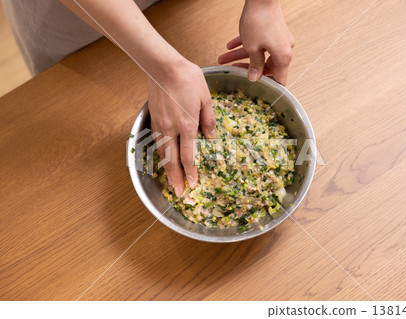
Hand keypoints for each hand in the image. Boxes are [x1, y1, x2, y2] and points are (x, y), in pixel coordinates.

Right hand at [148, 59, 215, 196]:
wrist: (164, 66)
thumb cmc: (188, 79)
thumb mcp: (206, 98)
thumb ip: (209, 120)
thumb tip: (211, 138)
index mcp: (187, 125)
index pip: (188, 156)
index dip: (190, 173)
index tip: (193, 185)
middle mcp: (171, 129)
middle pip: (172, 160)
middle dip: (176, 179)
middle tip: (179, 193)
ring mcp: (160, 125)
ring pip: (162, 154)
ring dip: (166, 171)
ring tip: (170, 183)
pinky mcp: (153, 119)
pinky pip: (156, 143)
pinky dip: (160, 156)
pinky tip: (163, 160)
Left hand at [218, 0, 294, 84]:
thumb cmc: (259, 21)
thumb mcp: (253, 48)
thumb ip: (254, 65)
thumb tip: (254, 78)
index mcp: (283, 57)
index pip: (279, 80)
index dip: (268, 86)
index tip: (257, 91)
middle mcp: (284, 49)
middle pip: (265, 66)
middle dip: (247, 68)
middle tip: (233, 71)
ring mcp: (278, 40)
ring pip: (258, 53)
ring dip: (241, 56)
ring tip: (224, 59)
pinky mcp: (272, 31)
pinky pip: (259, 42)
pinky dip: (246, 45)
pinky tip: (230, 46)